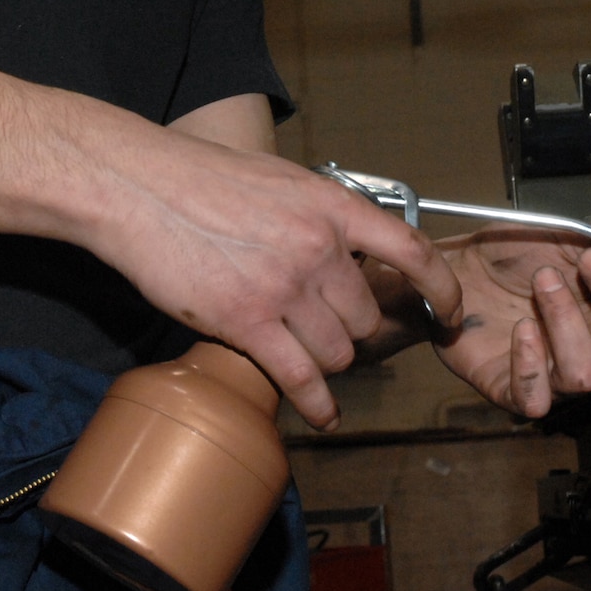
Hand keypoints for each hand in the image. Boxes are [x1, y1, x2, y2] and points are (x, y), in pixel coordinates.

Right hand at [87, 131, 462, 429]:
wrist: (140, 188)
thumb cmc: (199, 178)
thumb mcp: (280, 181)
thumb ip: (319, 215)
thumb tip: (343, 246)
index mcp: (332, 207)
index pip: (412, 251)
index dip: (441, 288)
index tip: (450, 311)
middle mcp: (319, 248)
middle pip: (366, 317)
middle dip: (351, 329)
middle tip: (327, 330)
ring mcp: (285, 287)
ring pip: (338, 351)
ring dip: (327, 361)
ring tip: (305, 355)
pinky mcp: (247, 323)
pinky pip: (301, 378)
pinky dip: (318, 404)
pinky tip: (322, 413)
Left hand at [432, 231, 590, 417]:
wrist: (458, 268)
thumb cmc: (513, 258)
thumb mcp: (563, 233)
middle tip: (589, 262)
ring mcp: (556, 374)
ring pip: (587, 375)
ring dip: (567, 321)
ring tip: (542, 281)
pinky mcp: (513, 389)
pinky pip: (536, 398)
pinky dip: (530, 363)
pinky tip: (521, 327)